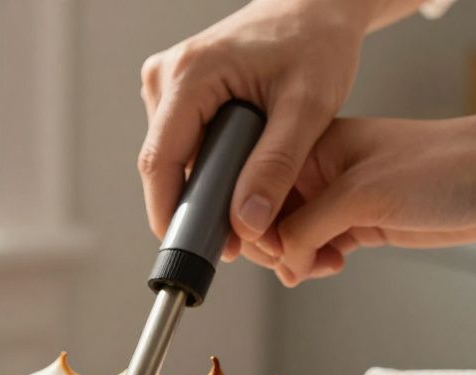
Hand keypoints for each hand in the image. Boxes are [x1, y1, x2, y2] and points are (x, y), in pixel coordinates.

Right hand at [138, 0, 372, 267]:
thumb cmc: (315, 43)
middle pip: (165, 165)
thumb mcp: (308, 107)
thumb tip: (247, 223)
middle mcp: (165, 76)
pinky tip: (240, 176)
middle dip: (197, 206)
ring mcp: (166, 83)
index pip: (159, 161)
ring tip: (250, 204)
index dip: (170, 212)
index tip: (191, 250)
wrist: (313, 7)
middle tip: (243, 238)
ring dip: (205, 189)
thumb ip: (277, 166)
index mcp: (190, 74)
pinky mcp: (175, 92)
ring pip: (173, 160)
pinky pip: (182, 145)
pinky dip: (208, 169)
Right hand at [268, 112, 475, 285]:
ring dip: (297, 259)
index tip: (268, 250)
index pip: (256, 189)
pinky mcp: (360, 222)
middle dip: (275, 246)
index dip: (252, 223)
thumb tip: (278, 259)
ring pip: (291, 238)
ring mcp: (339, 198)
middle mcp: (319, 171)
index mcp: (311, 146)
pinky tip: (335, 264)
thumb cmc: (440, 167)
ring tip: (320, 265)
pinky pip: (317, 248)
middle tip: (296, 263)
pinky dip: (317, 262)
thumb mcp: (361, 196)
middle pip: (267, 218)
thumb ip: (307, 227)